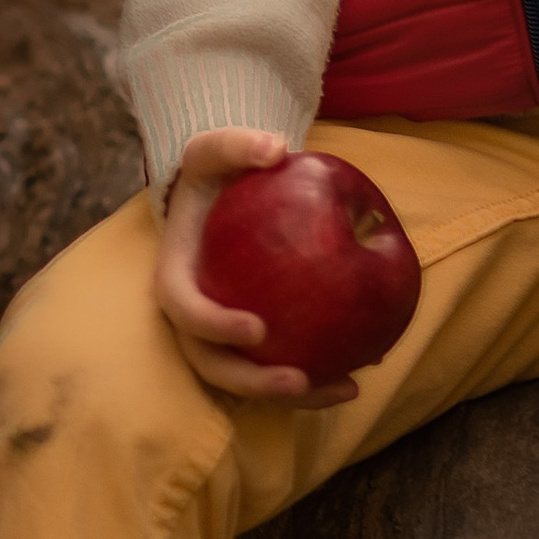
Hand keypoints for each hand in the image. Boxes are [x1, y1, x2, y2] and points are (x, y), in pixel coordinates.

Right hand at [154, 128, 361, 408]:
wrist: (222, 198)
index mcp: (177, 276)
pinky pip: (279, 367)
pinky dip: (317, 380)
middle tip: (297, 378)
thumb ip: (237, 143)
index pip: (185, 310)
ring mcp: (221, 337)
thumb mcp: (216, 149)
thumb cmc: (217, 176)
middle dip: (253, 381)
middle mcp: (194, 318)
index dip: (214, 326)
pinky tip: (360, 376)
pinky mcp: (252, 345)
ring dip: (294, 396)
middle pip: (213, 364)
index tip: (257, 327)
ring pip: (250, 379)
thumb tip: (275, 148)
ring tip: (345, 389)